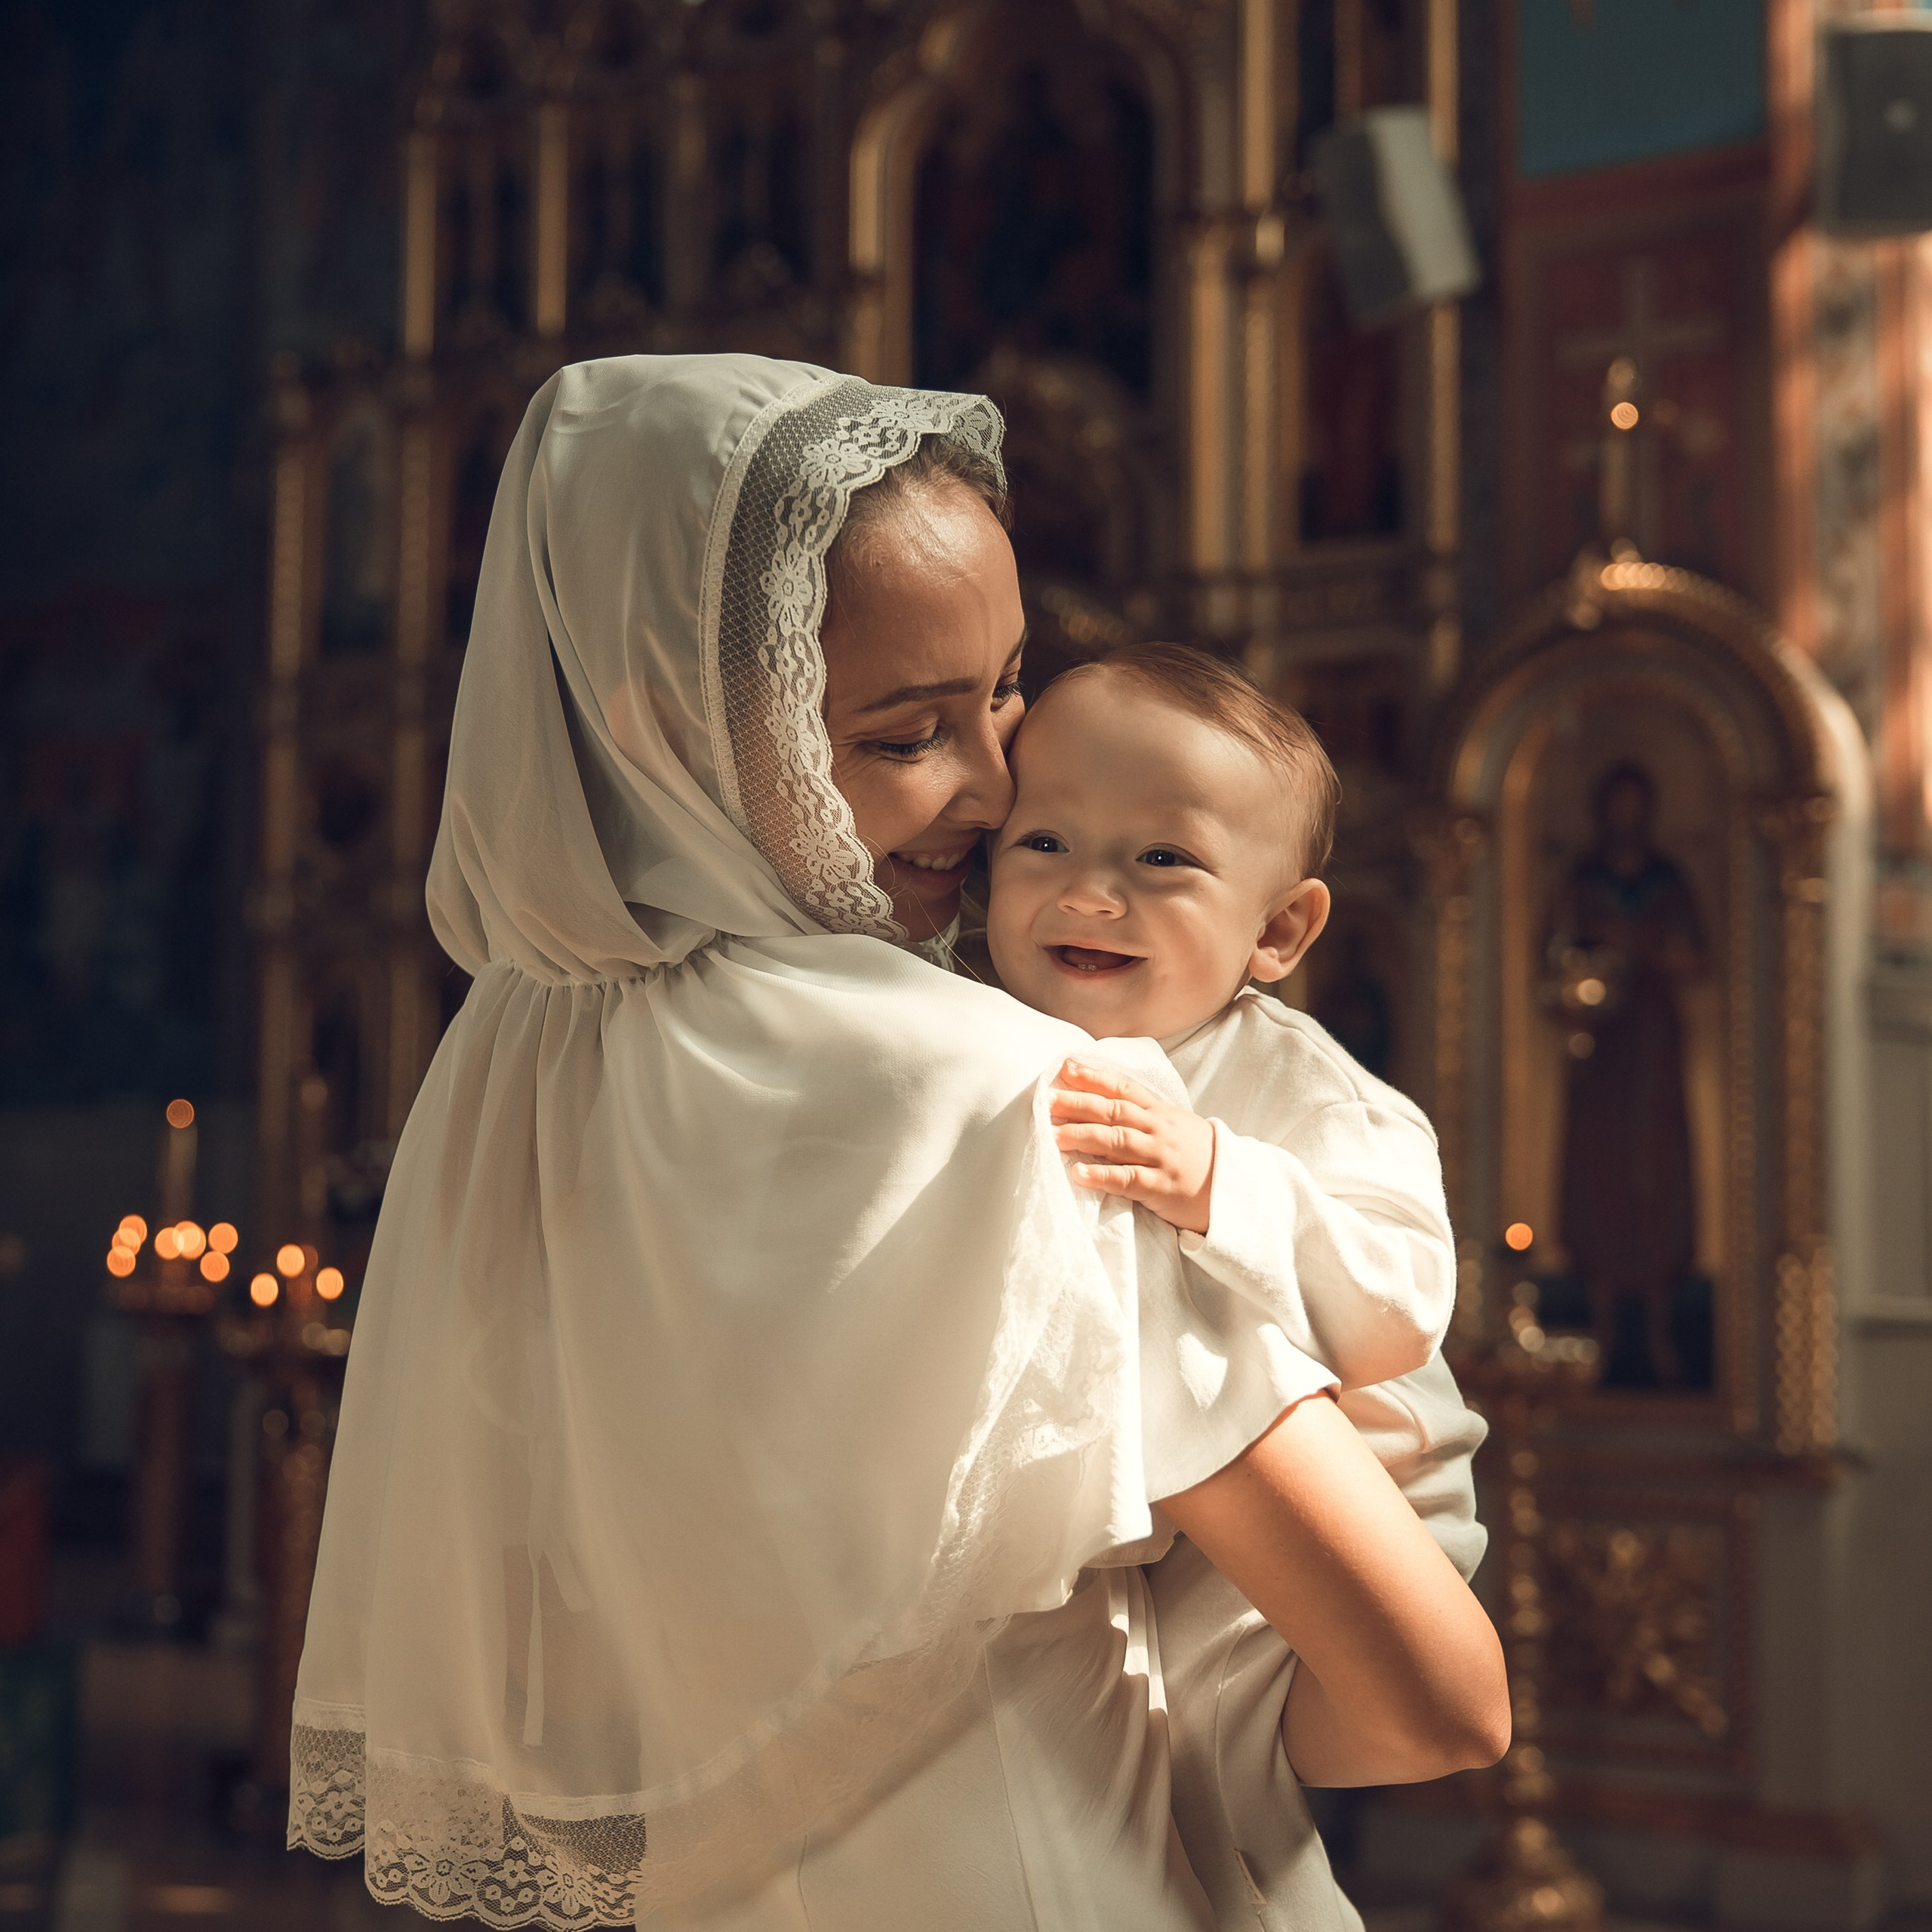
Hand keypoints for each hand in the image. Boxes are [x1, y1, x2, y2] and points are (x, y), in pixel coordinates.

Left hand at [1049, 1059, 1215, 1234]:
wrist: (1234, 1188)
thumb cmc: (1198, 1155)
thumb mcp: (1176, 1125)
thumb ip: (1144, 1114)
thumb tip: (1102, 1104)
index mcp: (1161, 1113)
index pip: (1124, 1089)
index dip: (1094, 1077)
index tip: (1066, 1068)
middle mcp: (1159, 1130)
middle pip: (1114, 1112)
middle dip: (1079, 1104)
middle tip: (1047, 1099)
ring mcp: (1161, 1158)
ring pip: (1117, 1142)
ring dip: (1083, 1137)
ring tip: (1053, 1135)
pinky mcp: (1161, 1188)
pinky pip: (1128, 1180)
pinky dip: (1102, 1175)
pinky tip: (1079, 1174)